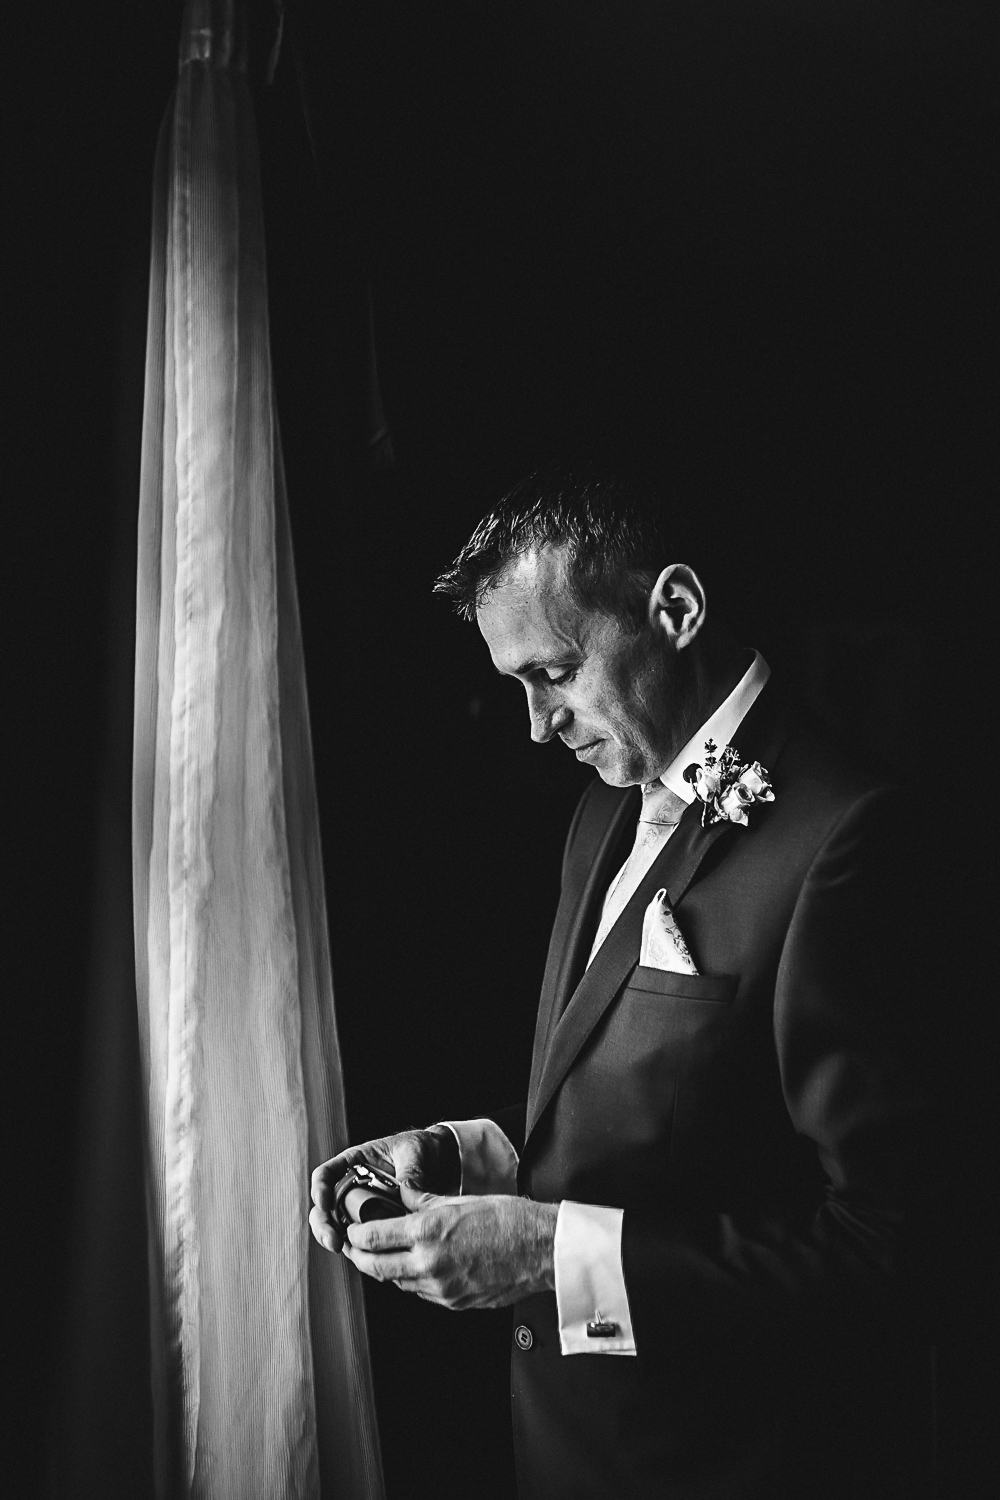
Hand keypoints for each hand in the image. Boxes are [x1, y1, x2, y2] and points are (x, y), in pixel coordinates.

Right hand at [309, 1127, 458, 1252]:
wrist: (440, 1161)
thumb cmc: (422, 1149)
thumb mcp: (413, 1153)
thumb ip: (408, 1172)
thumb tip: (407, 1194)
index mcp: (354, 1162)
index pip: (326, 1174)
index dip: (320, 1188)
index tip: (325, 1202)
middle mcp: (352, 1186)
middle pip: (324, 1207)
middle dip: (323, 1225)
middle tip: (333, 1239)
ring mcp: (361, 1208)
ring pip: (337, 1226)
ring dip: (335, 1239)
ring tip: (341, 1248)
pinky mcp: (374, 1225)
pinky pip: (359, 1239)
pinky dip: (357, 1249)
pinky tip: (364, 1256)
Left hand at [341, 1191, 558, 1309]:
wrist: (541, 1249)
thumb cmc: (508, 1219)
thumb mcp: (459, 1199)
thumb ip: (423, 1201)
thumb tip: (402, 1197)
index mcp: (427, 1231)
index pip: (372, 1237)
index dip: (355, 1234)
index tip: (352, 1229)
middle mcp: (429, 1263)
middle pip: (375, 1267)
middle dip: (359, 1257)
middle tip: (354, 1247)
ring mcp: (441, 1289)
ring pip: (397, 1283)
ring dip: (385, 1270)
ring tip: (382, 1255)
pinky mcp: (454, 1303)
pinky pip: (421, 1293)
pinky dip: (411, 1280)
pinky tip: (414, 1267)